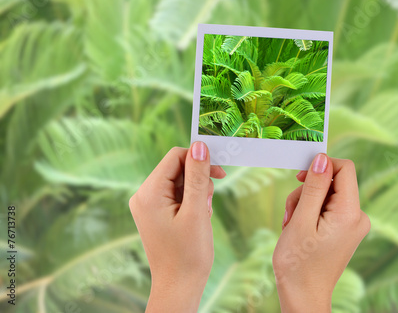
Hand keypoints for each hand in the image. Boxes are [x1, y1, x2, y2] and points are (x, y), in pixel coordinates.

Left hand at [129, 142, 225, 312]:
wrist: (179, 287)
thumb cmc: (188, 254)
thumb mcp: (197, 211)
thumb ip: (198, 176)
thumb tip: (200, 145)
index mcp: (148, 193)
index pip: (175, 157)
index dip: (199, 160)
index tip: (220, 172)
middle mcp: (143, 195)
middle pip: (177, 168)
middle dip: (198, 181)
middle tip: (208, 203)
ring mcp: (149, 205)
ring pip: (180, 181)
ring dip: (197, 193)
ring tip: (202, 215)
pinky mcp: (156, 213)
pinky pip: (177, 195)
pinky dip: (192, 202)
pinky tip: (197, 219)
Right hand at [273, 154, 370, 311]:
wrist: (303, 296)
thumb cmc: (299, 263)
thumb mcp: (301, 219)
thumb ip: (314, 186)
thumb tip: (322, 158)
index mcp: (350, 213)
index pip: (345, 168)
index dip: (321, 166)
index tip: (300, 177)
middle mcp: (358, 216)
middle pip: (333, 182)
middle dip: (307, 191)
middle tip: (290, 212)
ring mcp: (353, 225)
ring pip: (327, 195)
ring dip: (305, 204)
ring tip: (291, 225)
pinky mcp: (345, 230)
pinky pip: (328, 208)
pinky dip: (310, 213)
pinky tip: (298, 229)